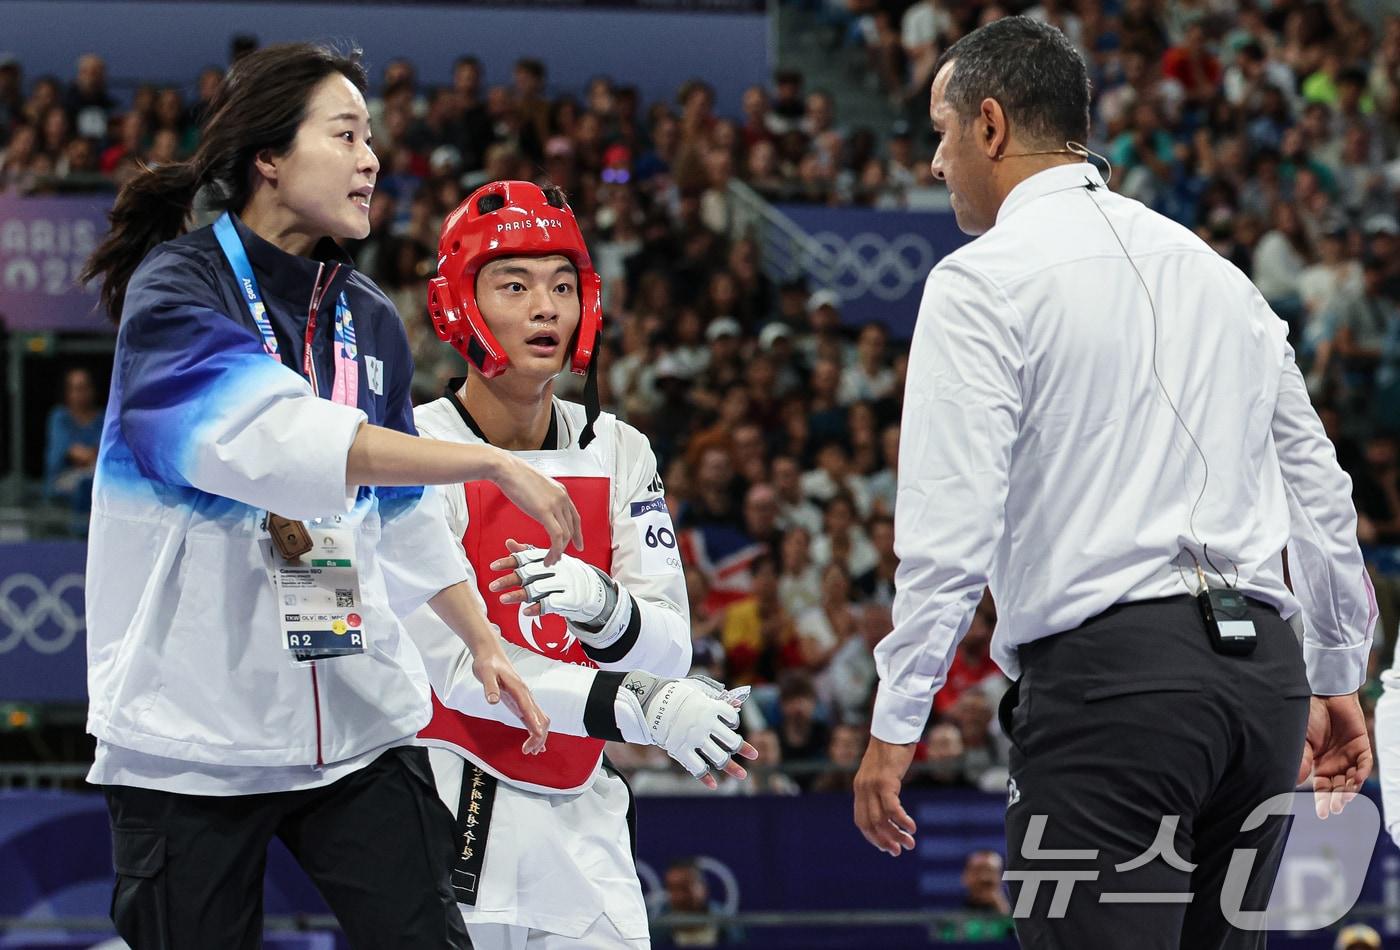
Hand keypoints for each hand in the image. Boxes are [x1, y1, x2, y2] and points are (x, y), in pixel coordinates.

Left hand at [470, 638, 550, 754]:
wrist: (490, 653)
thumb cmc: (487, 663)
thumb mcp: (485, 673)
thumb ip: (490, 686)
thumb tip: (493, 700)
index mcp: (519, 689)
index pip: (530, 710)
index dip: (535, 726)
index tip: (536, 740)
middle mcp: (525, 695)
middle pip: (540, 718)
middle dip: (538, 736)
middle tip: (528, 752)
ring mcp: (524, 699)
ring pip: (539, 719)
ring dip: (539, 736)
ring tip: (532, 752)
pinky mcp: (519, 701)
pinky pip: (532, 718)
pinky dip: (536, 730)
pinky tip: (534, 742)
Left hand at [489, 539, 612, 625]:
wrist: (589, 588)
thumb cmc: (561, 574)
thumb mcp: (545, 561)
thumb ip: (526, 553)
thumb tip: (508, 542)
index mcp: (547, 558)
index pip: (525, 557)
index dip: (509, 562)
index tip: (493, 566)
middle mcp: (554, 569)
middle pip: (528, 574)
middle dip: (509, 580)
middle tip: (492, 586)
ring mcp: (562, 583)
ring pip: (537, 589)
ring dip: (519, 595)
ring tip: (503, 599)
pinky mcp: (568, 598)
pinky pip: (550, 604)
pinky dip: (537, 608)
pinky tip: (525, 612)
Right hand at [492, 453, 582, 564]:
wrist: (506, 469)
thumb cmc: (516, 476)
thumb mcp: (537, 486)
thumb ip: (544, 498)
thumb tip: (541, 506)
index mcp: (561, 492)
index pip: (575, 517)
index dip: (578, 533)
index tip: (578, 544)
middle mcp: (562, 498)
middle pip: (571, 528)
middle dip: (566, 546)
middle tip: (559, 557)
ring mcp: (555, 504)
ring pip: (565, 535)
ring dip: (558, 551)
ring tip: (550, 560)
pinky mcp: (545, 511)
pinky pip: (556, 536)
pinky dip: (554, 550)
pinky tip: (548, 556)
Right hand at [616, 673, 758, 789]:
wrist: (649, 702)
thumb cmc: (675, 695)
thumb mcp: (698, 691)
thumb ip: (717, 698)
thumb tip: (738, 704)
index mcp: (710, 708)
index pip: (731, 717)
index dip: (733, 721)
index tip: (731, 724)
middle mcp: (705, 724)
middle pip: (731, 741)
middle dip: (742, 748)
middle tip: (753, 754)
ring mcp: (694, 738)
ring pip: (719, 757)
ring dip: (730, 766)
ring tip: (741, 773)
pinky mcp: (681, 749)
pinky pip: (697, 767)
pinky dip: (706, 778)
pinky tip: (714, 785)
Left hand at [854, 736, 917, 855]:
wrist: (892, 729)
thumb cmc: (891, 750)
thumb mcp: (881, 772)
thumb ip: (880, 789)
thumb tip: (889, 809)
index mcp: (860, 788)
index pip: (861, 821)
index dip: (873, 838)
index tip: (886, 847)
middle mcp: (863, 789)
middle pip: (870, 824)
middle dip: (884, 841)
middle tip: (898, 851)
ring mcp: (872, 785)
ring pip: (881, 819)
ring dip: (896, 835)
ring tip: (910, 843)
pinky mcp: (885, 781)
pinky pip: (892, 808)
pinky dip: (902, 821)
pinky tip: (912, 827)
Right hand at [1297, 693, 1372, 818]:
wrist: (1323, 694)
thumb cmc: (1307, 715)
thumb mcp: (1300, 740)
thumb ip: (1300, 759)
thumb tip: (1296, 782)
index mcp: (1318, 764)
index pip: (1322, 788)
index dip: (1323, 801)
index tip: (1322, 814)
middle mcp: (1335, 763)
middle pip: (1338, 787)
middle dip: (1337, 799)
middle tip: (1334, 808)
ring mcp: (1349, 756)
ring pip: (1352, 779)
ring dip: (1350, 789)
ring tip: (1344, 797)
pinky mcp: (1361, 746)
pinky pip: (1364, 764)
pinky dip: (1361, 773)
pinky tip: (1354, 780)